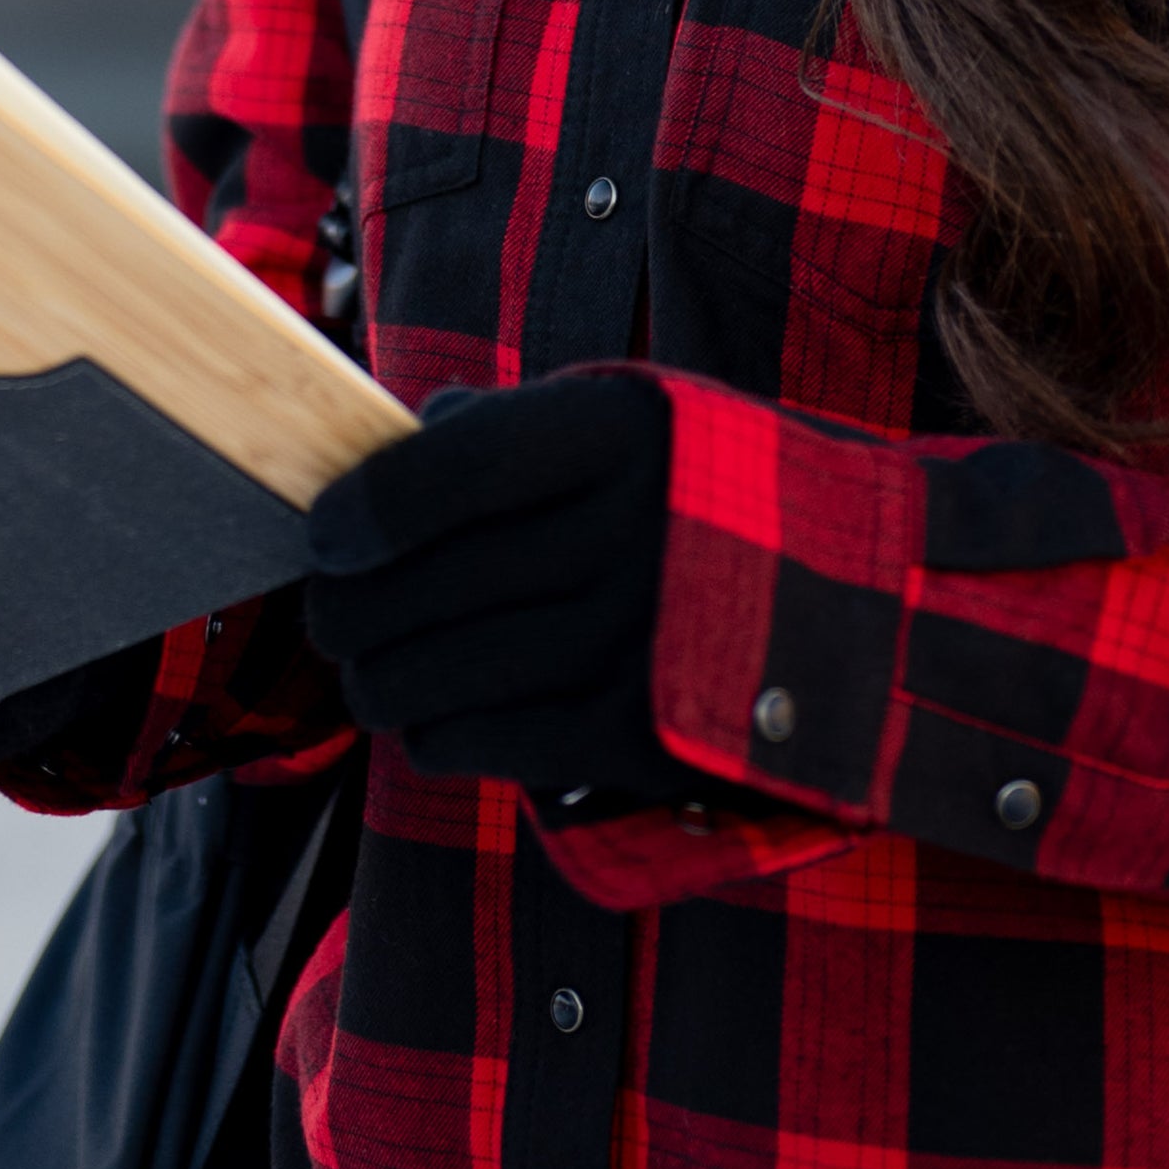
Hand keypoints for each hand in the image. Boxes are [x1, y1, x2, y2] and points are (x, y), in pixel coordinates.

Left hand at [304, 370, 677, 813]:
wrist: (844, 610)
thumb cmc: (688, 501)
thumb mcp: (623, 425)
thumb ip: (503, 431)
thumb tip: (378, 457)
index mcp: (619, 432)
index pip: (450, 469)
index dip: (364, 508)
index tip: (323, 537)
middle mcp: (631, 531)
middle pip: (425, 584)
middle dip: (346, 611)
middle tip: (330, 618)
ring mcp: (638, 642)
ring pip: (436, 675)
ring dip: (378, 683)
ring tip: (373, 676)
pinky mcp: (642, 738)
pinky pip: (483, 743)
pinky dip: (435, 736)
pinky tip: (434, 720)